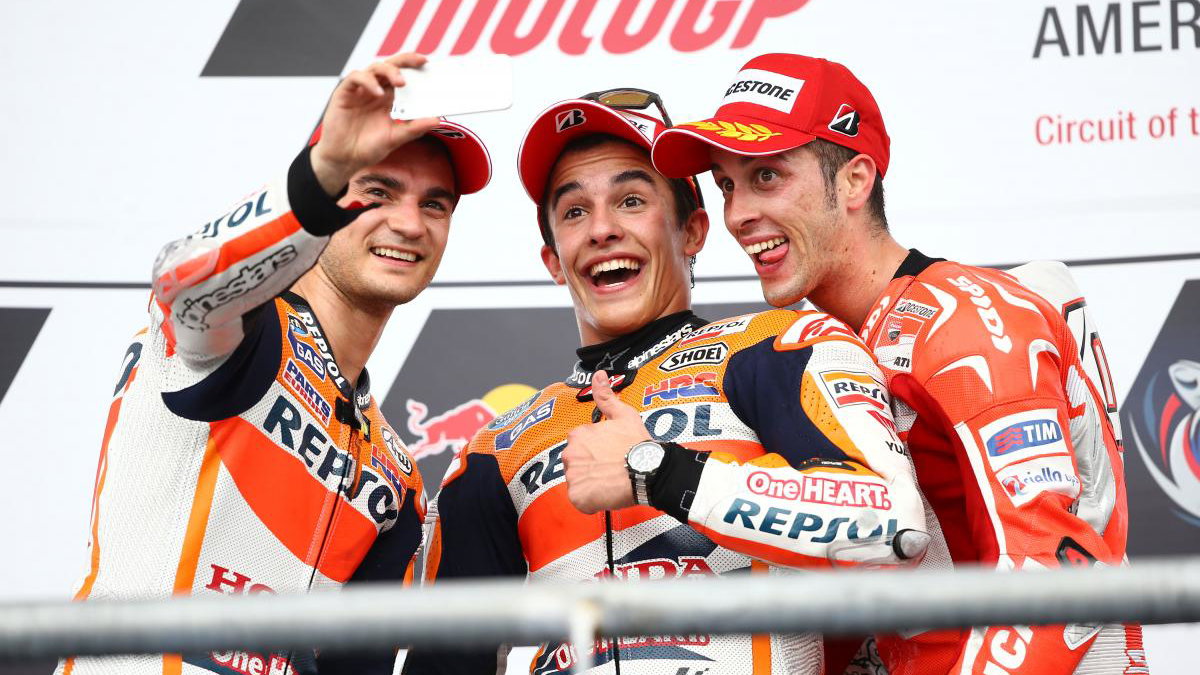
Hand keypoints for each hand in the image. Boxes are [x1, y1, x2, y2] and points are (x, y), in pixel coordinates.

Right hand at [310, 53, 440, 195]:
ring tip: (401, 82)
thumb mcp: (395, 138)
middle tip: (420, 62)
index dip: (415, 68)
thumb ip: (414, 128)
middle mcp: (375, 90)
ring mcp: (360, 90)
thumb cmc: (367, 148)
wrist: (344, 159)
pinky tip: (378, 93)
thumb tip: (437, 120)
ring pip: (375, 68)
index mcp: (389, 99)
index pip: (403, 76)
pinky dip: (368, 82)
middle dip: (406, 60)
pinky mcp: (344, 93)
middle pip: (391, 66)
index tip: (430, 65)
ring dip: (390, 71)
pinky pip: (356, 78)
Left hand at [563, 370, 651, 513]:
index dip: (596, 451)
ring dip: (592, 483)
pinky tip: (607, 494)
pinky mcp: (578, 497)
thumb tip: (599, 375)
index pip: (580, 446)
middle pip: (576, 464)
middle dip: (591, 467)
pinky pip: (581, 500)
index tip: (611, 454)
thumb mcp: (623, 415)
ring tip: (611, 481)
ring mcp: (573, 476)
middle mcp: (570, 454)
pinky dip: (591, 500)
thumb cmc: (637, 444)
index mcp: (578, 435)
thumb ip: (606, 395)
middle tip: (612, 469)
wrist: (647, 471)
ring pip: (579, 482)